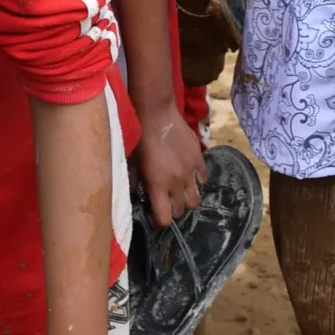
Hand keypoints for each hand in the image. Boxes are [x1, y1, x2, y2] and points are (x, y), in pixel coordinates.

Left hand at [135, 107, 204, 227]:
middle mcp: (176, 182)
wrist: (156, 113)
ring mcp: (190, 171)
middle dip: (172, 211)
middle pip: (180, 211)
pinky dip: (197, 182)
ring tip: (177, 193)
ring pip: (195, 200)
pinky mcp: (198, 158)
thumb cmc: (139, 137)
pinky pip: (203, 179)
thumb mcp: (132, 162)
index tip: (154, 217)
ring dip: (185, 200)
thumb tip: (137, 196)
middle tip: (164, 202)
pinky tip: (188, 176)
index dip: (159, 222)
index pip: (165, 218)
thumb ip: (135, 183)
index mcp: (158, 184)